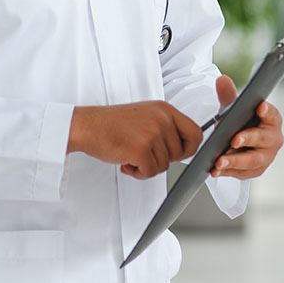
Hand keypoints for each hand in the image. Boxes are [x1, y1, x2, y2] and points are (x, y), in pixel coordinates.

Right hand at [69, 101, 202, 178]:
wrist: (88, 125)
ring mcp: (152, 133)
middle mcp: (162, 119)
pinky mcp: (141, 148)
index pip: (196, 133)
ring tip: (131, 157)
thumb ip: (166, 127)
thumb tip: (184, 149)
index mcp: (166, 110)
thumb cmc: (113, 123)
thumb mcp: (146, 115)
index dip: (189, 149)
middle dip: (163, 160)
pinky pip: (150, 172)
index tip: (177, 154)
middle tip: (145, 156)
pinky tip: (126, 163)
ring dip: (147, 167)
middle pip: (179, 154)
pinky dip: (138, 173)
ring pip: (164, 165)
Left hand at [210, 75, 283, 179]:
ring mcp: (265, 157)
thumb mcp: (235, 110)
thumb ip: (229, 96)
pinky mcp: (255, 171)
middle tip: (234, 139)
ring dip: (235, 161)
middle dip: (248, 139)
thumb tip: (221, 79)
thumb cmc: (243, 124)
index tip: (260, 107)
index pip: (273, 115)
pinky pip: (242, 173)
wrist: (241, 144)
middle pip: (263, 139)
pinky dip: (228, 172)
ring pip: (253, 160)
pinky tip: (216, 170)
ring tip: (220, 161)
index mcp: (272, 121)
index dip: (268, 112)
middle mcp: (273, 139)